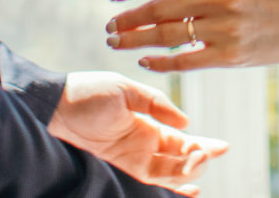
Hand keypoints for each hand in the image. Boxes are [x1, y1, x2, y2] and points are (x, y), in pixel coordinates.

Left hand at [46, 71, 226, 196]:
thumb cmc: (88, 92)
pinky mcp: (120, 168)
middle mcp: (144, 144)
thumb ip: (157, 104)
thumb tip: (186, 121)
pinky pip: (150, 181)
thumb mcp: (126, 90)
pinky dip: (170, 186)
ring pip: (169, 172)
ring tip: (198, 166)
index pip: (182, 139)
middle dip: (198, 159)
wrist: (54, 106)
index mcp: (149, 122)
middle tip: (205, 154)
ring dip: (187, 171)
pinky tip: (188, 190)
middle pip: (180, 159)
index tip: (223, 147)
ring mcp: (133, 158)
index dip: (203, 145)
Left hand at [106, 0, 278, 72]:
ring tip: (116, 42)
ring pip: (167, 35)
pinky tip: (145, 61)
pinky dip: (161, 62)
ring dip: (135, 40)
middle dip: (127, 16)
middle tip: (109, 23)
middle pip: (158, 6)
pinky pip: (186, 60)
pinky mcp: (232, 54)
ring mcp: (226, 27)